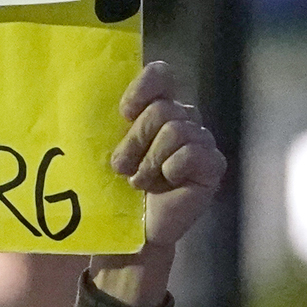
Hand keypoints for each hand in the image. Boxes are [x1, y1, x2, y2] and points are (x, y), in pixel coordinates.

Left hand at [89, 60, 225, 306]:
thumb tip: (93, 96)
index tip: (124, 111)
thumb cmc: (114, 188)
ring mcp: (201, 141)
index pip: (162, 74)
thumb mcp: (105, 149)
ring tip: (140, 181)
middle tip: (121, 167)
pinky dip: (171, 171)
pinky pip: (191, 154)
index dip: (144, 87)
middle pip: (163, 108)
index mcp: (158, 107)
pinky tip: (166, 186)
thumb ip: (108, 120)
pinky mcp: (213, 166)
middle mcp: (183, 119)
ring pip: (175, 130)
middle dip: (135, 139)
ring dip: (149, 161)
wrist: (131, 232)